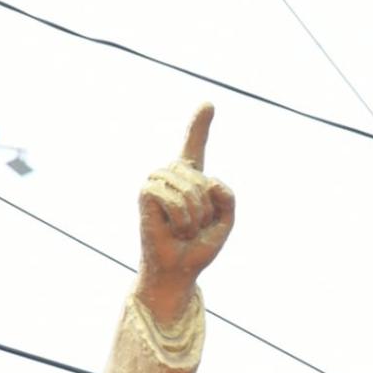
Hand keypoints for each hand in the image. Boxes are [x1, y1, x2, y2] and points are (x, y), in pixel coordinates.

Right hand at [137, 103, 234, 322]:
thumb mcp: (226, 221)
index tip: (209, 103)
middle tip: (195, 226)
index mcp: (192, 178)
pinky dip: (182, 219)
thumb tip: (209, 179)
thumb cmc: (199, 246)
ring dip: (195, 216)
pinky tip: (174, 229)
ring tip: (185, 228)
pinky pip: (173, 198)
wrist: (180, 269)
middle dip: (208, 209)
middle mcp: (172, 174)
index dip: (200, 124)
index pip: (196, 146)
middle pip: (204, 179)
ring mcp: (156, 180)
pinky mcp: (145, 192)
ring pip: (190, 188)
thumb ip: (228, 197)